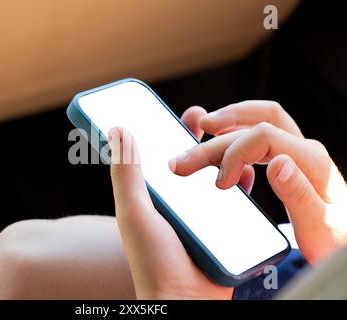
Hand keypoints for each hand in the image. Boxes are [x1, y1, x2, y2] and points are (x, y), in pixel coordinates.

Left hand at [107, 107, 253, 299]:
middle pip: (189, 162)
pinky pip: (235, 198)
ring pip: (213, 176)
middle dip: (199, 138)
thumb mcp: (134, 212)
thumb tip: (120, 131)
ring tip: (232, 139)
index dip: (166, 133)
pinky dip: (240, 182)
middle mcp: (176, 202)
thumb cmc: (154, 261)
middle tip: (207, 118)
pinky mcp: (223, 226)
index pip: (159, 156)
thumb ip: (126, 174)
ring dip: (223, 156)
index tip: (177, 113)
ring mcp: (201, 214)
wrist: (186, 300)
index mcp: (153, 196)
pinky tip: (246, 171)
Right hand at [171, 101, 346, 264]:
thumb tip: (277, 164)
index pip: (264, 136)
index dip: (233, 154)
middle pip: (255, 125)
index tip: (220, 183)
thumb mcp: (319, 228)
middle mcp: (305, 149)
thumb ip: (298, 195)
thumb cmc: (334, 241)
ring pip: (260, 119)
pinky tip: (223, 146)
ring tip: (202, 125)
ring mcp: (297, 151)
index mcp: (312, 162)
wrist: (346, 244)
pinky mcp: (290, 157)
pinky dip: (237, 130)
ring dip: (228, 120)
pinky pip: (261, 131)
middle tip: (186, 156)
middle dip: (216, 137)